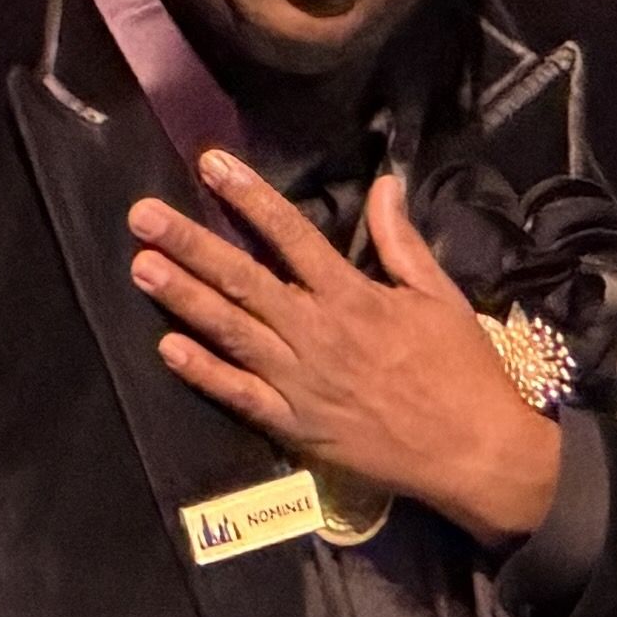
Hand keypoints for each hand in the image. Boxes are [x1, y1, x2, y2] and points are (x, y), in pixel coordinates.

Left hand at [129, 157, 565, 543]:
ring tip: (141, 267)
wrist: (474, 451)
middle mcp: (318, 334)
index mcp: (353, 298)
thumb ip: (400, 241)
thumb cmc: (462, 370)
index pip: (291, 235)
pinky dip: (203, 373)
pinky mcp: (296, 426)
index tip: (210, 165)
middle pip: (244, 280)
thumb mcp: (439, 296)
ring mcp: (301, 382)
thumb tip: (384, 184)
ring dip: (184, 299)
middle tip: (142, 216)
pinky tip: (167, 348)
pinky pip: (240, 395)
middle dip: (191, 244)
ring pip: (232, 332)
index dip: (249, 197)